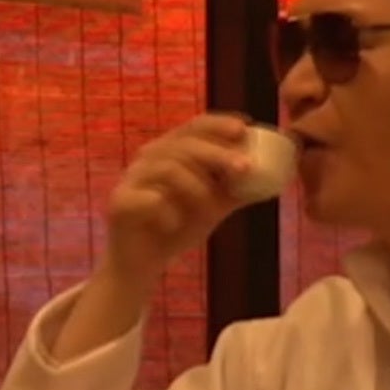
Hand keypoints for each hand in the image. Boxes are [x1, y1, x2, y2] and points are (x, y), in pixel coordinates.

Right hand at [98, 115, 255, 287]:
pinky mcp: (120, 204)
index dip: (218, 124)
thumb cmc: (175, 230)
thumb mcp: (211, 208)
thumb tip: (270, 178)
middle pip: (183, 143)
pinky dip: (168, 211)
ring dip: (196, 187)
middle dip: (217, 153)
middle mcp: (147, 160)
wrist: (140, 266)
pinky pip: (150, 199)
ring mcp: (130, 180)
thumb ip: (234, 192)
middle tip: (245, 167)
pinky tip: (174, 225)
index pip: (193, 127)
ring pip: (168, 168)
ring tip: (210, 209)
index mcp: (168, 152)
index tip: (244, 128)